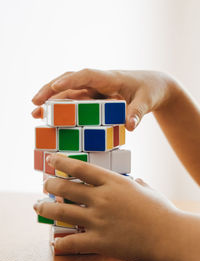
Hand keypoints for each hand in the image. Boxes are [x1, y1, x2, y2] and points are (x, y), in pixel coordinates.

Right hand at [32, 69, 175, 130]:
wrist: (155, 86)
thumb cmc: (151, 90)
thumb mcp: (147, 102)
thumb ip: (138, 112)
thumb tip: (129, 126)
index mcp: (110, 78)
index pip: (86, 75)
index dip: (70, 81)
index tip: (54, 87)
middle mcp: (99, 82)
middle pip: (70, 82)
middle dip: (51, 91)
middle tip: (35, 104)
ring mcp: (96, 89)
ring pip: (69, 92)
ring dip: (52, 101)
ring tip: (36, 114)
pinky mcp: (96, 97)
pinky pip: (76, 101)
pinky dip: (63, 108)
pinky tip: (53, 117)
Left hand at [33, 153, 178, 260]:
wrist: (170, 235)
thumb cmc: (161, 211)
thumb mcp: (147, 190)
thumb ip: (136, 184)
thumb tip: (134, 181)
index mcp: (113, 183)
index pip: (81, 168)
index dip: (62, 162)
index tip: (51, 159)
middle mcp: (102, 198)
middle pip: (67, 188)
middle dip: (51, 184)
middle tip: (44, 184)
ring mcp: (99, 219)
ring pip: (63, 212)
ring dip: (46, 208)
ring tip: (38, 206)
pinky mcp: (101, 241)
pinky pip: (74, 242)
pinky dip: (62, 243)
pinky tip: (55, 243)